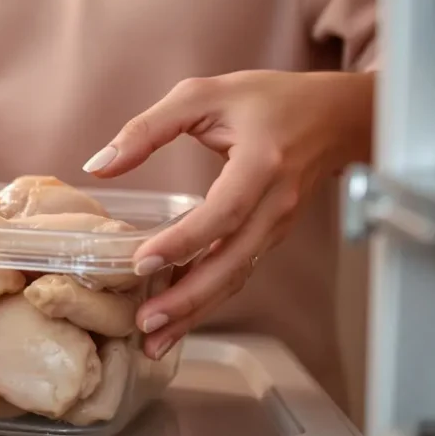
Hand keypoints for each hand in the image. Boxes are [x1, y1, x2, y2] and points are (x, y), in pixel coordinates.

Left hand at [83, 70, 373, 359]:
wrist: (336, 115)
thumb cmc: (267, 99)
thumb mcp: (202, 96)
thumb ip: (147, 128)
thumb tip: (98, 165)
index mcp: (262, 164)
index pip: (223, 212)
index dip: (184, 241)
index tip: (141, 262)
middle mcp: (276, 203)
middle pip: (233, 262)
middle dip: (189, 299)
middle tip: (145, 324)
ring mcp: (278, 225)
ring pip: (236, 276)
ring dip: (196, 311)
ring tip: (154, 339)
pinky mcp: (271, 236)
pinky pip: (238, 271)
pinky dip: (209, 298)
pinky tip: (178, 317)